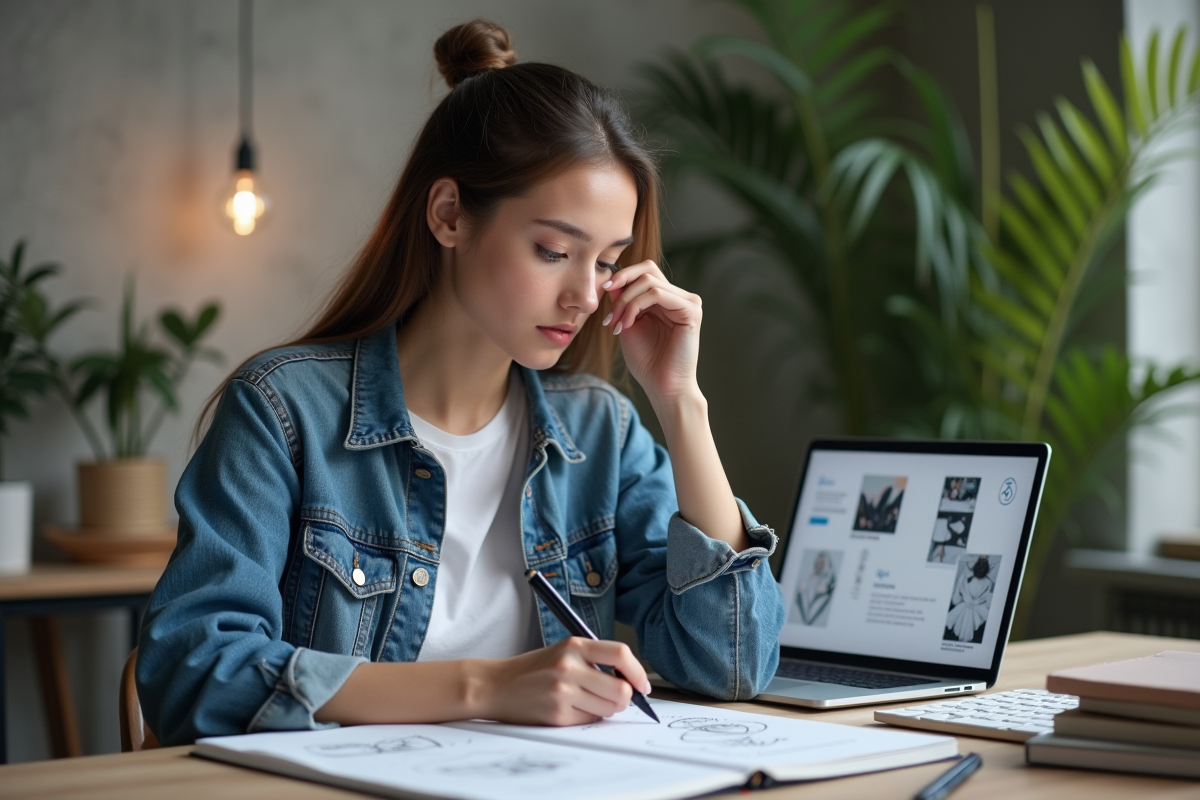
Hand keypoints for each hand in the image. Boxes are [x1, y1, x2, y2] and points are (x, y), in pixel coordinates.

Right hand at [477, 637, 650, 725]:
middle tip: (615, 698)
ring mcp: (563, 692)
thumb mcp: (563, 652)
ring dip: (605, 709)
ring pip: (609, 709)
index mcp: (573, 645)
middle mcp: (569, 666)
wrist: (495, 685)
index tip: (643, 684)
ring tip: (586, 702)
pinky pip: (589, 721)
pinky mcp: (557, 715)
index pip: (620, 654)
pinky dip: (587, 718)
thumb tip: (631, 682)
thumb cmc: (533, 669)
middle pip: (621, 689)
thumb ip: (594, 660)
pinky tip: (571, 709)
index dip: (638, 671)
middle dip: (624, 698)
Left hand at [601, 261, 702, 403]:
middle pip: (647, 270)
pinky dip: (635, 306)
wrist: (662, 386)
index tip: (603, 290)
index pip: (645, 271)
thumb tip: (611, 278)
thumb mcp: (628, 323)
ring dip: (625, 302)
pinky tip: (627, 325)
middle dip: (622, 285)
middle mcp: (679, 297)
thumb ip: (623, 300)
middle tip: (608, 311)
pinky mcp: (691, 311)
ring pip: (649, 282)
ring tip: (616, 325)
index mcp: (666, 298)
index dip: (622, 275)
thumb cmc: (647, 361)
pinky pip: (657, 294)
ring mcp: (688, 302)